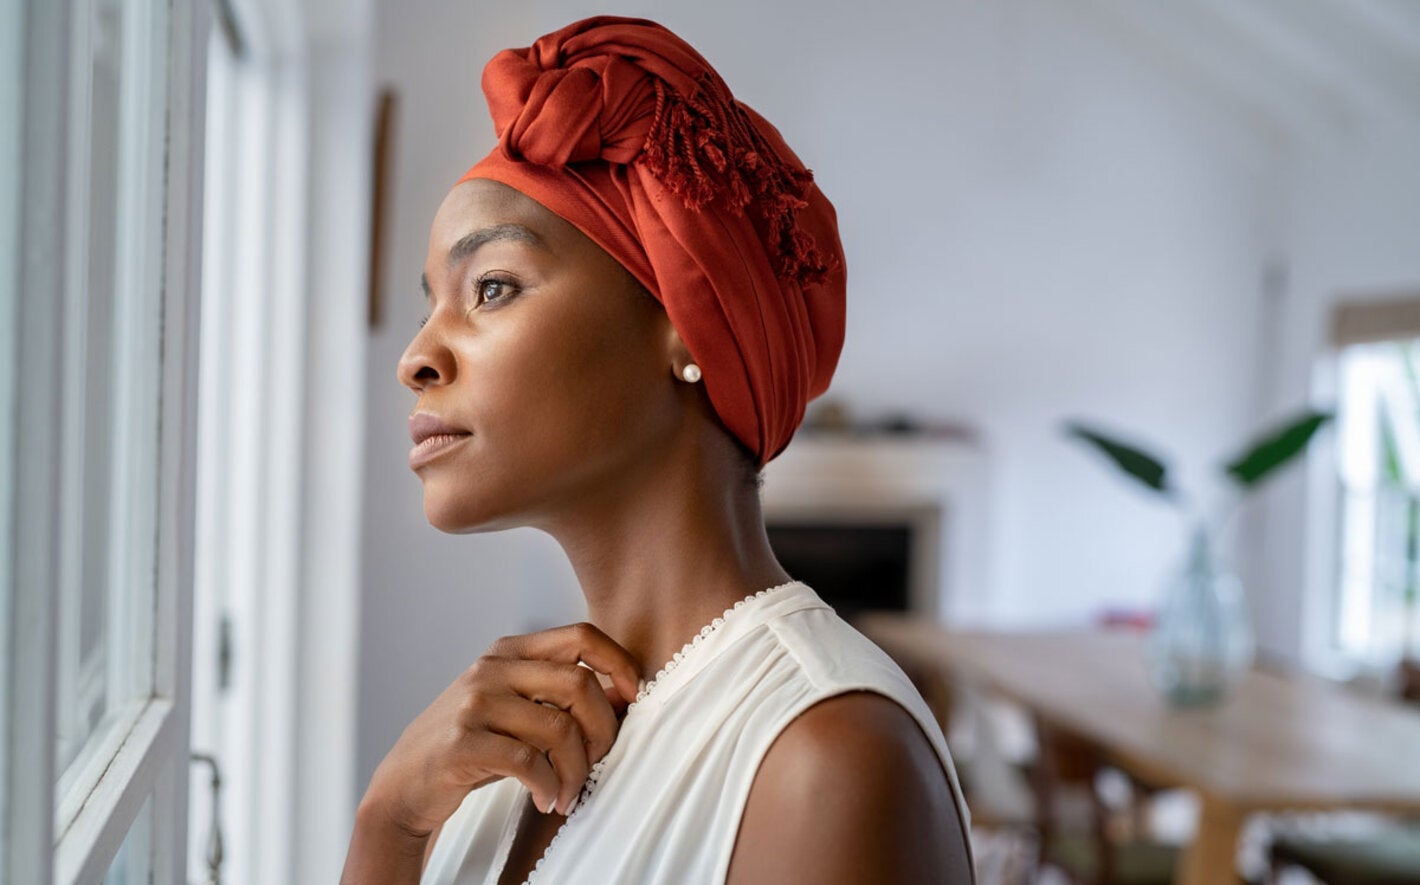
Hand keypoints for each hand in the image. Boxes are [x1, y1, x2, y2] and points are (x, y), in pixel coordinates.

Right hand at [361, 622, 640, 837]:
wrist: (405, 783)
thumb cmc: (470, 745)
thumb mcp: (514, 707)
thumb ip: (560, 694)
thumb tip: (625, 693)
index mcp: (509, 652)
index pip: (581, 636)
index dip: (619, 664)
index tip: (633, 699)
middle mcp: (491, 669)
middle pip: (579, 682)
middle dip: (602, 730)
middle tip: (597, 761)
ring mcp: (474, 704)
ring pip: (560, 727)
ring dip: (576, 770)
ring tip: (569, 791)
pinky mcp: (463, 743)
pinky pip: (530, 761)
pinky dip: (548, 785)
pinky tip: (546, 798)